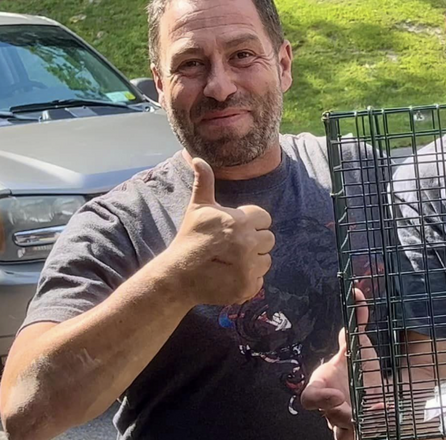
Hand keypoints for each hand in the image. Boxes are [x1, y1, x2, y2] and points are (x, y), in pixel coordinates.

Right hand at [163, 158, 274, 305]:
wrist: (177, 276)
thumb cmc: (189, 238)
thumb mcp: (198, 208)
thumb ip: (204, 182)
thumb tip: (197, 158)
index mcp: (239, 221)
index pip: (265, 218)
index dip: (252, 223)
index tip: (235, 230)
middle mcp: (247, 243)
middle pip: (269, 239)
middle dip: (254, 242)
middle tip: (232, 247)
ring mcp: (248, 266)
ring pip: (266, 260)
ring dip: (253, 261)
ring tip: (231, 262)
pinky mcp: (248, 287)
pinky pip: (260, 280)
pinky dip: (249, 279)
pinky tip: (231, 276)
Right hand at [302, 289, 379, 439]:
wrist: (365, 390)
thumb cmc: (355, 369)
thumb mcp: (357, 347)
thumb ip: (357, 324)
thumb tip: (357, 293)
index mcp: (323, 385)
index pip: (310, 397)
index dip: (320, 398)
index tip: (337, 395)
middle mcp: (330, 406)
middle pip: (328, 417)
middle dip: (341, 414)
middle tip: (354, 410)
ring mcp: (342, 421)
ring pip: (340, 433)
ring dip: (354, 426)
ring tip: (371, 416)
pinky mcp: (356, 430)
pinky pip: (356, 436)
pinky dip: (369, 429)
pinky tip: (383, 416)